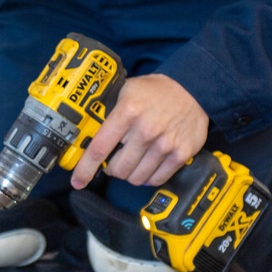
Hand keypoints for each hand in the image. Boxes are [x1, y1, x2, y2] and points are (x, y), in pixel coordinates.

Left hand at [70, 74, 208, 189]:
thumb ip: (108, 110)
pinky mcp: (180, 155)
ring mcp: (164, 144)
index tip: (77, 181)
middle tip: (114, 160)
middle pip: (118, 168)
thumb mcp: (126, 90)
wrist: (194, 90)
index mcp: (127, 112)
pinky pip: (156, 179)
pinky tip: (147, 166)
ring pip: (136, 178)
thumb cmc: (155, 91)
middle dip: (111, 168)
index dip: (85, 169)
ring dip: (129, 174)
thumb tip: (86, 131)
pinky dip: (148, 177)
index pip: (99, 148)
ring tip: (131, 162)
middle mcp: (146, 130)